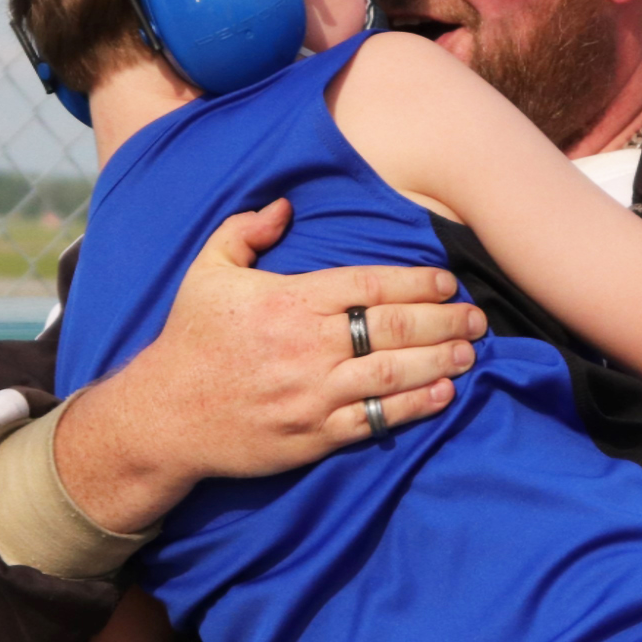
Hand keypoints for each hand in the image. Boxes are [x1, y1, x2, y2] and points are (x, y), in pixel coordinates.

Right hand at [52, 199, 484, 532]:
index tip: (447, 281)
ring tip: (470, 351)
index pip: (369, 285)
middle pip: (393, 328)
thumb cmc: (189, 340)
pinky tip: (444, 394)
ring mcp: (313, 394)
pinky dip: (414, 406)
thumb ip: (245, 231)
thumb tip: (284, 205)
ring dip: (440, 361)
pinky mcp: (313, 436)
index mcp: (290, 301)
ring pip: (393, 374)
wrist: (164, 417)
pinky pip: (375, 419)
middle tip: (477, 318)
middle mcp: (308, 346)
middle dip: (444, 320)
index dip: (416, 282)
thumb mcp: (207, 273)